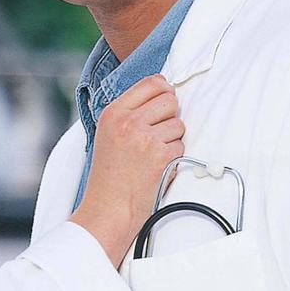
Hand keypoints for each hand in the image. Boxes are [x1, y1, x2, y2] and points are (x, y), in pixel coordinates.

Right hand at [70, 74, 184, 266]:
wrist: (108, 208)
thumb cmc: (109, 175)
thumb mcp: (108, 134)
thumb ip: (130, 112)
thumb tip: (164, 93)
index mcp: (113, 112)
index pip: (152, 82)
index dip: (165, 91)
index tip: (164, 103)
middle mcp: (128, 121)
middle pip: (170, 100)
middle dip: (171, 115)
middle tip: (158, 133)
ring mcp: (145, 138)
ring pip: (179, 124)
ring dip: (172, 140)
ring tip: (153, 155)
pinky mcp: (161, 156)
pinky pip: (181, 145)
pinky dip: (174, 157)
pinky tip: (157, 167)